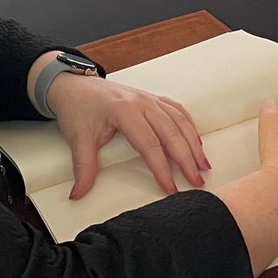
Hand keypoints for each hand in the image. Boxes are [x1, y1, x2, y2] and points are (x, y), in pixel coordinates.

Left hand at [44, 72, 210, 199]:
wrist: (74, 84)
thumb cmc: (78, 107)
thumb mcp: (78, 138)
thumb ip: (83, 167)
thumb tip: (80, 193)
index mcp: (124, 111)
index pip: (150, 144)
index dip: (161, 169)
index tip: (170, 188)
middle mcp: (141, 102)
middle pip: (171, 132)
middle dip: (187, 159)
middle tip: (197, 180)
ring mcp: (149, 99)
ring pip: (179, 120)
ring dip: (193, 143)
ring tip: (203, 165)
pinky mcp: (152, 99)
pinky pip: (177, 111)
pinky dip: (189, 126)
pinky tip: (196, 141)